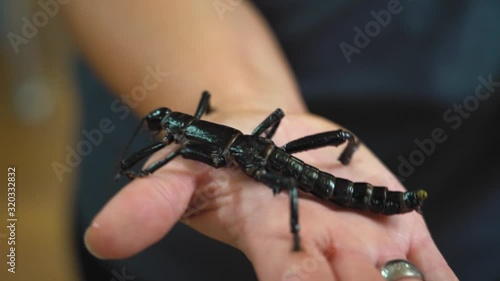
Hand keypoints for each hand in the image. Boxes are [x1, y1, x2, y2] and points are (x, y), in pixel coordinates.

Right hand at [84, 110, 457, 280]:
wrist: (262, 128)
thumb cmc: (221, 157)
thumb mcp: (183, 172)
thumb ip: (151, 203)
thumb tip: (101, 236)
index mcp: (273, 241)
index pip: (296, 279)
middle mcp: (321, 247)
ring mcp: (358, 232)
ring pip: (388, 278)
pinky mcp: (387, 211)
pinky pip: (420, 254)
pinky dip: (433, 274)